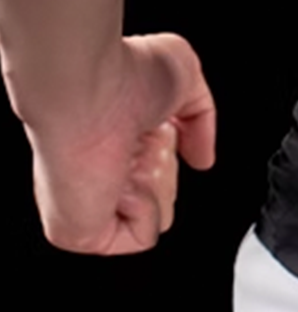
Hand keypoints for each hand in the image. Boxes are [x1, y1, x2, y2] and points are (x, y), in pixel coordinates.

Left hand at [21, 32, 216, 254]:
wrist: (87, 91)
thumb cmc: (122, 74)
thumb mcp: (185, 74)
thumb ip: (202, 116)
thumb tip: (203, 158)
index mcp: (115, 140)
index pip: (160, 164)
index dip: (169, 144)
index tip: (155, 123)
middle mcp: (100, 172)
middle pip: (165, 190)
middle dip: (165, 165)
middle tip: (141, 139)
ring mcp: (90, 203)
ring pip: (159, 216)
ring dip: (156, 184)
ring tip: (128, 159)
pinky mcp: (80, 233)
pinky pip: (141, 237)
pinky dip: (144, 208)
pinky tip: (121, 180)